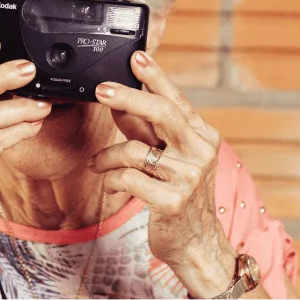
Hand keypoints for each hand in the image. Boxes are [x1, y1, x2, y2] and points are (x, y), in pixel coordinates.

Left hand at [88, 50, 234, 294]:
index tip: (135, 57)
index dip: (155, 76)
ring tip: (97, 163)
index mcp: (202, 136)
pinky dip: (111, 179)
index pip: (176, 99)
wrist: (197, 243)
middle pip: (162, 113)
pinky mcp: (172, 201)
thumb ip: (146, 129)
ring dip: (107, 156)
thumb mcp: (168, 156)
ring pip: (135, 150)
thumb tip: (119, 100)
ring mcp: (189, 178)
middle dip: (128, 97)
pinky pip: (128, 178)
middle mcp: (200, 152)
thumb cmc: (179, 194)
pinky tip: (109, 183)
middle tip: (101, 90)